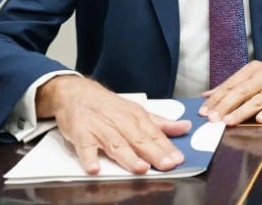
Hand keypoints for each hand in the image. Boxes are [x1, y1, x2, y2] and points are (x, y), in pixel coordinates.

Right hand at [36, 76, 190, 174]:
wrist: (77, 92)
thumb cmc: (108, 106)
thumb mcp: (137, 111)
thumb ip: (161, 123)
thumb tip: (185, 127)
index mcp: (136, 116)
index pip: (155, 134)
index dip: (167, 147)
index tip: (178, 159)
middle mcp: (120, 122)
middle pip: (139, 140)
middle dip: (154, 153)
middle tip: (167, 165)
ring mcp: (100, 128)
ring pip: (116, 144)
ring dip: (128, 157)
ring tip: (141, 168)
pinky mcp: (81, 134)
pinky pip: (85, 148)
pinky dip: (89, 158)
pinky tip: (95, 168)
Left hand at [199, 56, 261, 125]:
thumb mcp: (252, 73)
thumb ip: (231, 85)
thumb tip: (207, 95)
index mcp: (250, 71)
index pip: (229, 85)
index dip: (215, 99)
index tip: (203, 111)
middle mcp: (261, 78)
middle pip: (240, 92)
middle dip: (224, 106)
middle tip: (212, 119)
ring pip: (256, 100)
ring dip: (241, 111)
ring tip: (228, 122)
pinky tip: (260, 119)